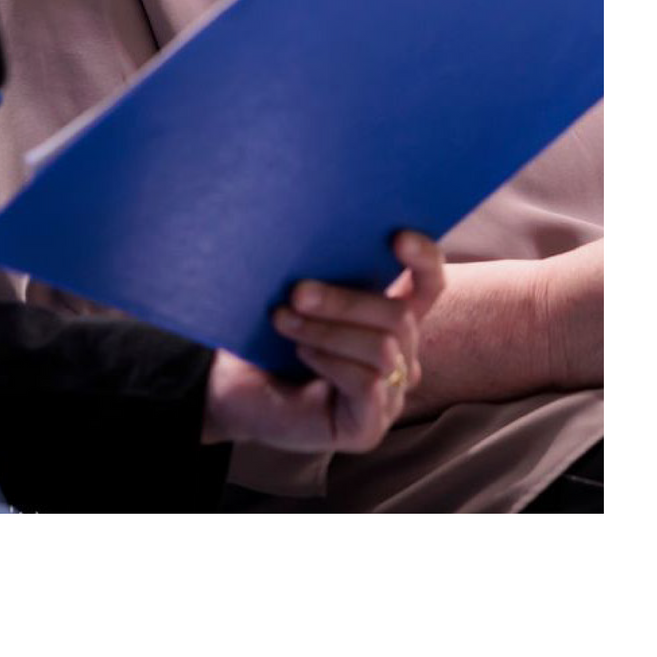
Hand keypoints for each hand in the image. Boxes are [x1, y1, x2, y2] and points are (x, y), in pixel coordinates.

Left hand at [202, 232, 445, 454]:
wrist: (228, 386)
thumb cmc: (263, 334)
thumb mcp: (296, 294)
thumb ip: (323, 269)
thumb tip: (325, 229)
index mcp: (386, 316)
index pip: (428, 284)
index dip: (423, 257)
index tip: (395, 236)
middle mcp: (398, 356)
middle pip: (399, 317)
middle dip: (345, 300)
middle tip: (297, 291)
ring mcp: (388, 395)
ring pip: (383, 350)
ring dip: (328, 331)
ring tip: (283, 320)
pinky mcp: (367, 427)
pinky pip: (368, 385)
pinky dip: (331, 363)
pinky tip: (301, 354)